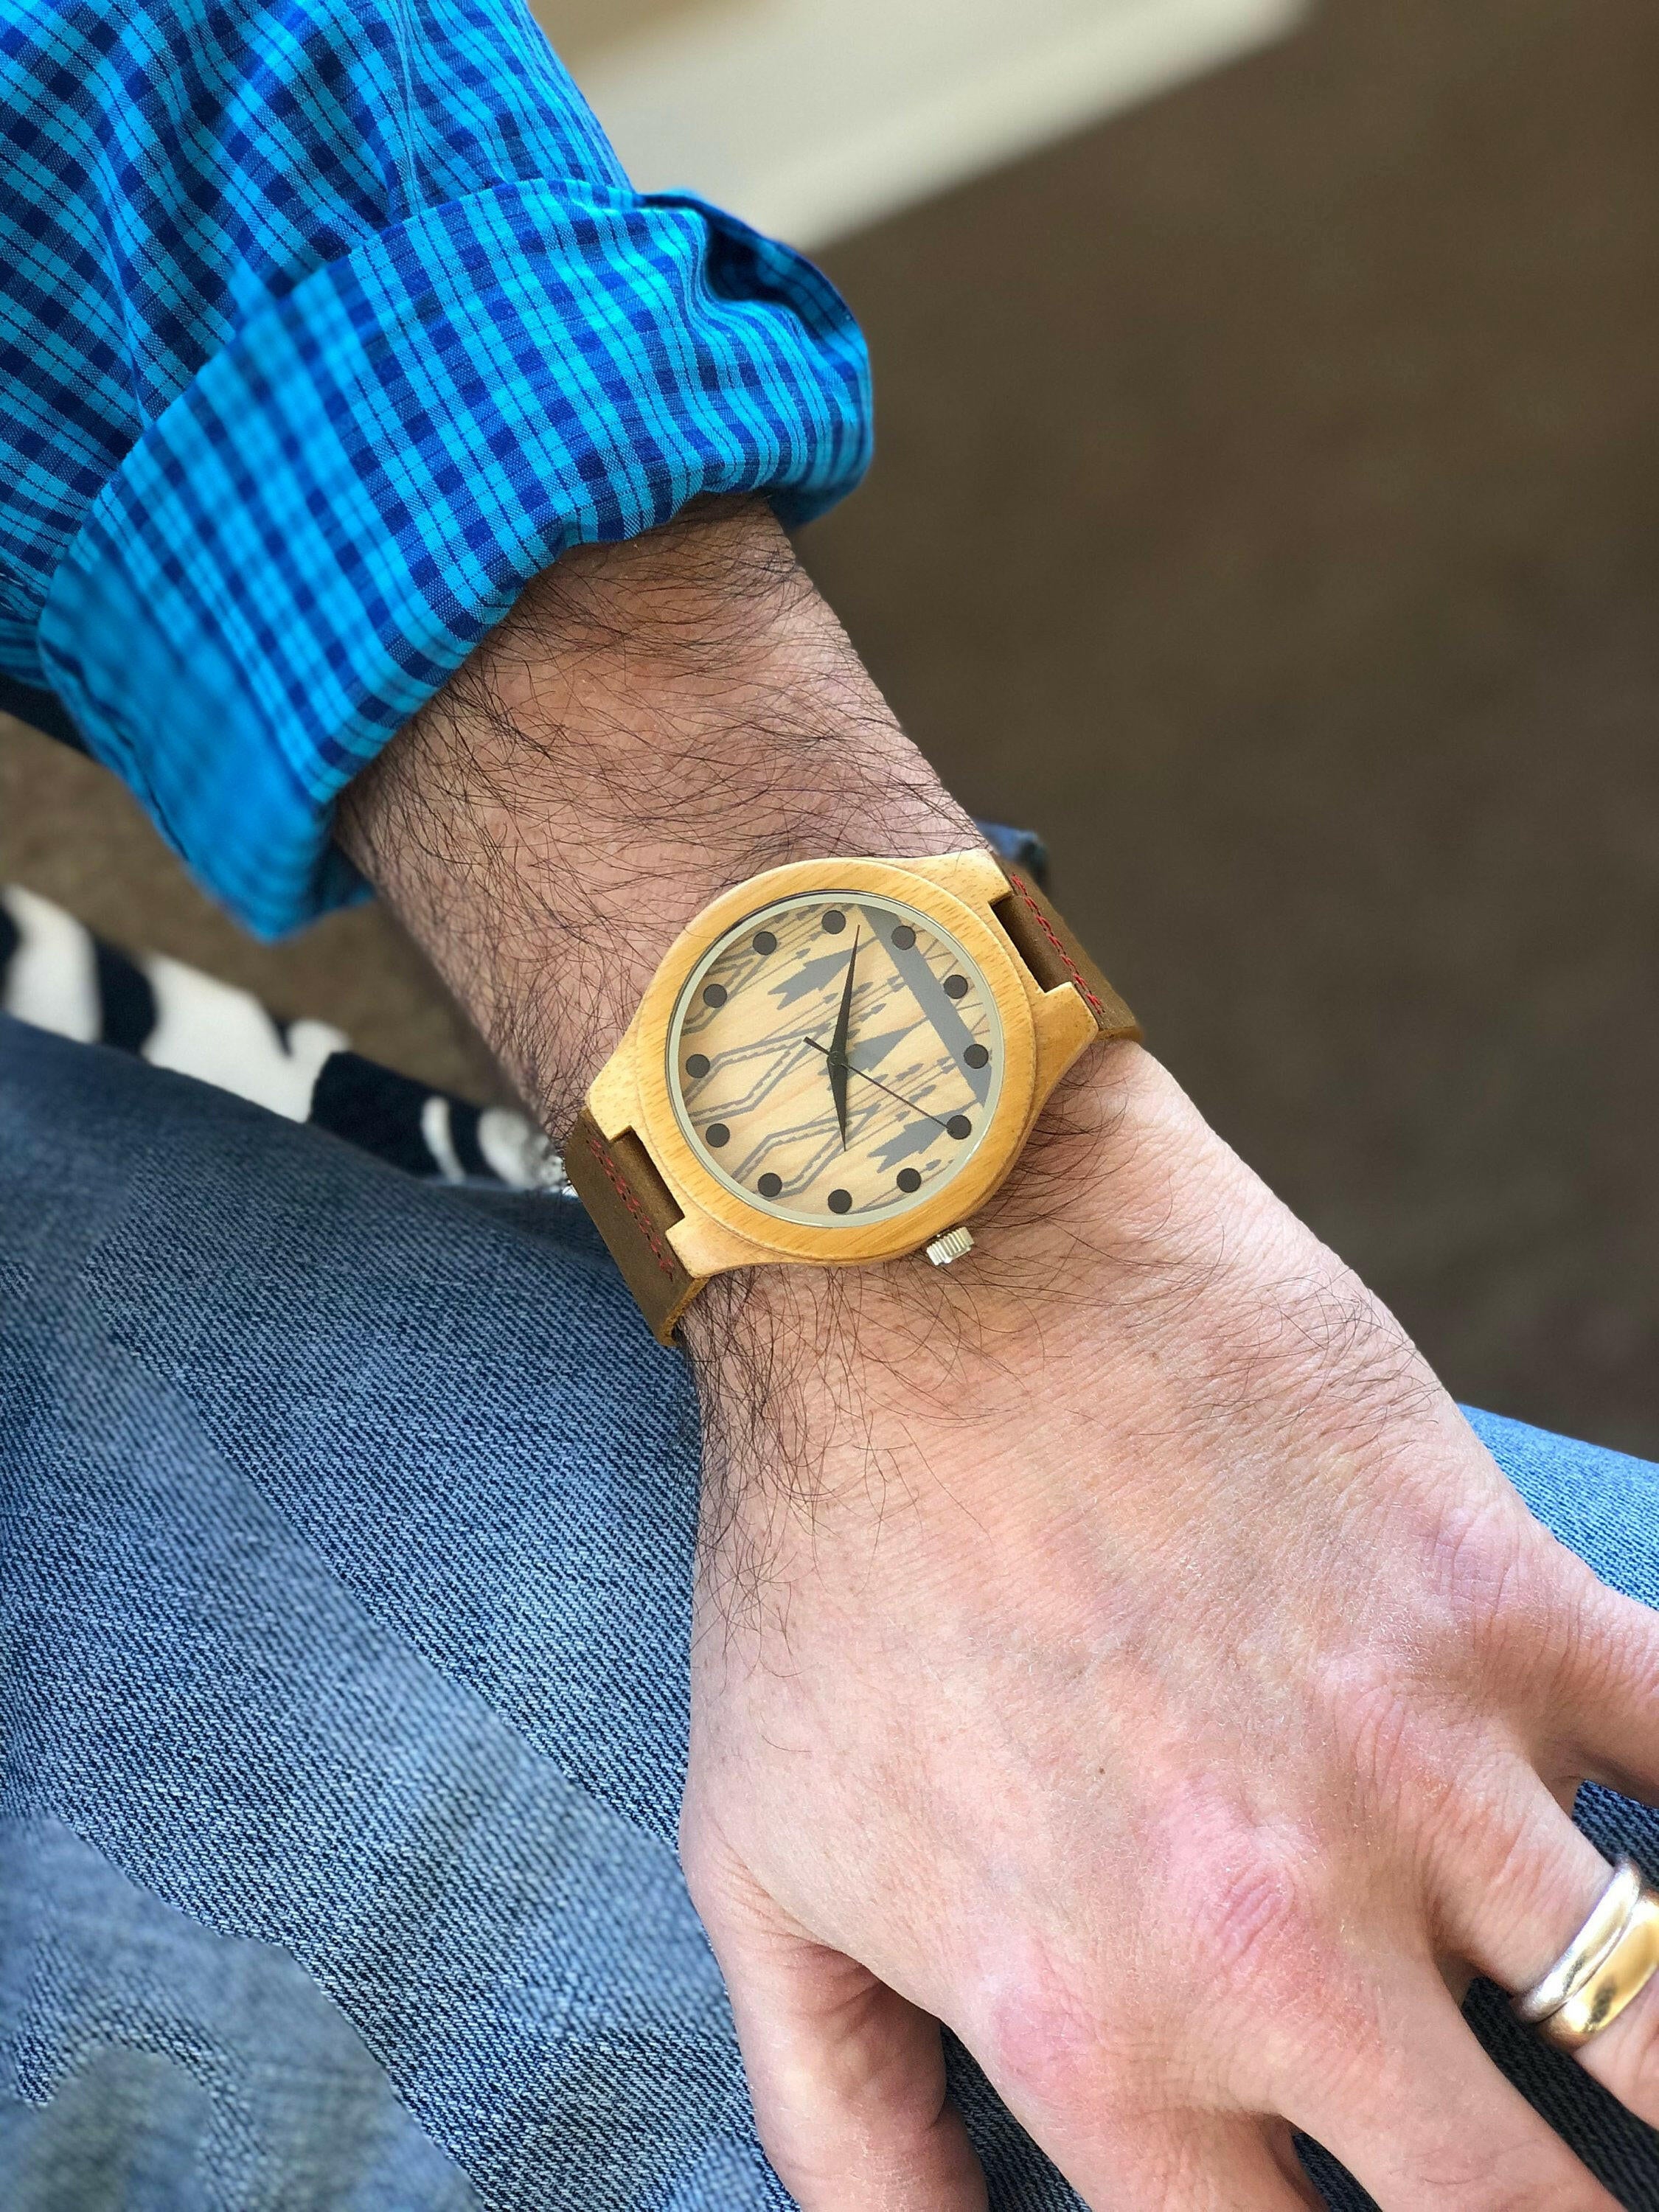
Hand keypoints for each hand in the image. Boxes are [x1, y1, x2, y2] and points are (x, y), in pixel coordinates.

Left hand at [340, 498, 1658, 2208]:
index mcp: (1093, 2031)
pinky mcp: (1496, 1595)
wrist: (915, 1262)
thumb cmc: (819, 1555)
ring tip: (1636, 2067)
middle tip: (1502, 2164)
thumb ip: (842, 2122)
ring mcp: (1415, 1762)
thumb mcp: (756, 1863)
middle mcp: (1278, 1940)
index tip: (1346, 2204)